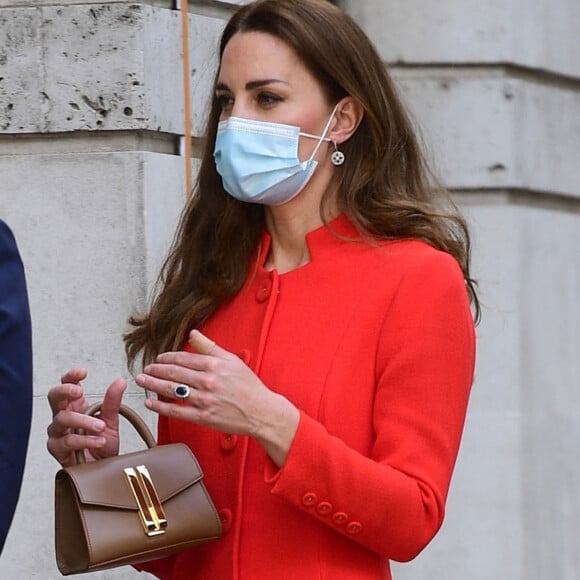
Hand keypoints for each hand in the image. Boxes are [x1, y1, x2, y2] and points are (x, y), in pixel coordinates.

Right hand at [47, 368, 126, 467]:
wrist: (103, 469)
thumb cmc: (103, 444)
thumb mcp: (111, 420)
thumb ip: (113, 401)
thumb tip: (120, 381)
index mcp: (75, 405)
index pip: (67, 385)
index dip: (71, 376)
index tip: (83, 372)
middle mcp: (63, 416)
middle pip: (54, 396)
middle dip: (65, 391)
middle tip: (80, 392)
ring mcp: (57, 432)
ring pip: (62, 419)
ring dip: (83, 421)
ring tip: (101, 427)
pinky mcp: (57, 449)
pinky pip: (67, 441)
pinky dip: (85, 440)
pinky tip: (99, 440)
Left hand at [135, 330, 299, 466]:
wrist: (261, 411)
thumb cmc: (248, 385)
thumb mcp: (232, 360)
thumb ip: (210, 346)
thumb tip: (193, 334)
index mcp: (214, 365)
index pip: (183, 358)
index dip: (167, 358)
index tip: (158, 358)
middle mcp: (208, 381)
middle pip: (174, 373)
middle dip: (155, 370)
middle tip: (145, 369)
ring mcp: (205, 400)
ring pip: (172, 390)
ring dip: (153, 384)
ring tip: (142, 380)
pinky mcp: (204, 417)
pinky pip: (177, 411)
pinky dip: (161, 406)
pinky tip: (150, 402)